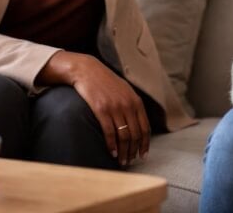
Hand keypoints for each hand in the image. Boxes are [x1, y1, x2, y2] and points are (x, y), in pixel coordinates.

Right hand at [40, 51, 149, 165]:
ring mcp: (115, 108)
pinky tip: (111, 152)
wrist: (87, 71)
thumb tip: (138, 124)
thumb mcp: (124, 91)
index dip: (145, 144)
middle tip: (130, 161)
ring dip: (123, 152)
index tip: (143, 155)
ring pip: (124, 136)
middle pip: (135, 135)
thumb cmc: (106, 82)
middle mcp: (128, 105)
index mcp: (136, 101)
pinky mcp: (101, 110)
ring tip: (121, 161)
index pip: (145, 128)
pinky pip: (109, 133)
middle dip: (133, 151)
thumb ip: (132, 105)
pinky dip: (112, 145)